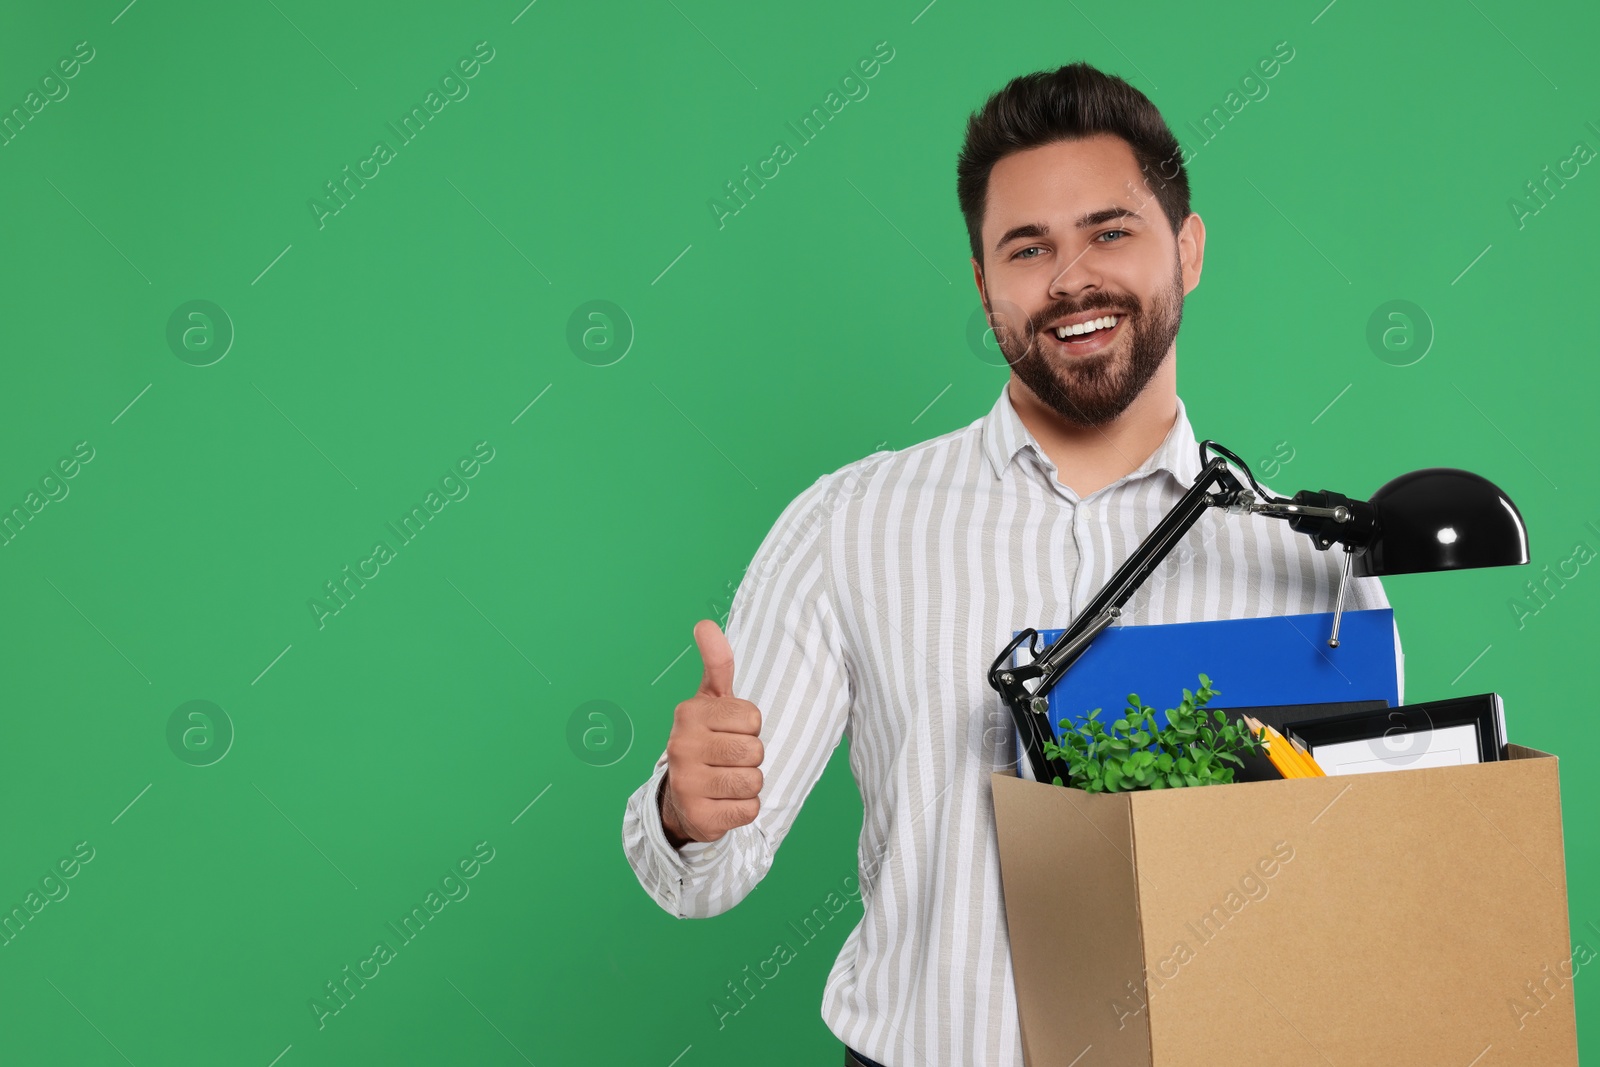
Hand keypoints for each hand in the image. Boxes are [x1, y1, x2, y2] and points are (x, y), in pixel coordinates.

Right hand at [659, 619, 763, 845]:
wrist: (683, 797)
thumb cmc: (707, 740)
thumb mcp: (711, 701)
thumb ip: (716, 663)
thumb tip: (705, 623)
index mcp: (688, 713)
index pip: (752, 717)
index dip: (749, 727)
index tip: (729, 732)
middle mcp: (681, 746)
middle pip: (755, 750)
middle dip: (751, 757)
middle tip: (728, 759)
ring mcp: (687, 783)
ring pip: (754, 781)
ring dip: (749, 784)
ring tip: (726, 780)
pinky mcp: (699, 816)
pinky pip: (749, 810)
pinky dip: (744, 809)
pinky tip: (723, 802)